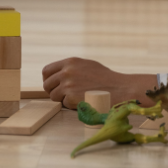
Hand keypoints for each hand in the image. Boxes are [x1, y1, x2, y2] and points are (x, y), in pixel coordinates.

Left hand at [42, 57, 157, 109]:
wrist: (120, 88)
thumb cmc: (105, 78)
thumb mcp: (87, 65)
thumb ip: (71, 68)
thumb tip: (58, 74)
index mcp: (69, 62)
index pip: (47, 71)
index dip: (48, 80)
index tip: (52, 85)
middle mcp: (66, 72)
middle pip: (47, 85)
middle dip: (52, 91)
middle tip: (62, 96)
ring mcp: (68, 85)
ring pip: (53, 96)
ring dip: (62, 100)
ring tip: (76, 98)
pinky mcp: (71, 98)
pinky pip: (64, 104)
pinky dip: (71, 106)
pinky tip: (83, 102)